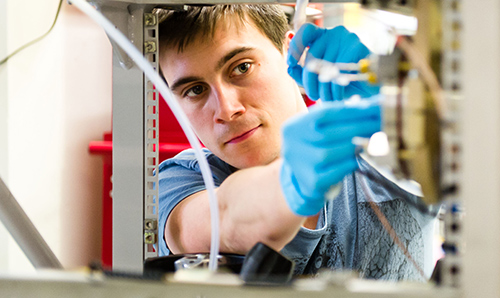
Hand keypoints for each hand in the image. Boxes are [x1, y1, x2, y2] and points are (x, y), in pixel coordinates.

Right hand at [280, 99, 380, 215]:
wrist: (303, 179)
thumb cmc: (316, 147)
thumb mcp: (320, 128)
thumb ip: (340, 116)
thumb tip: (374, 104)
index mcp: (292, 128)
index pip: (323, 113)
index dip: (349, 110)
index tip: (372, 107)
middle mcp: (291, 146)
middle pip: (327, 134)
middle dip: (357, 127)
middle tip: (378, 123)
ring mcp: (300, 166)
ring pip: (328, 153)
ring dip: (352, 146)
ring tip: (368, 140)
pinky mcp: (312, 183)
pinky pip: (334, 172)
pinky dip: (348, 164)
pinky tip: (356, 159)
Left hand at [287, 23, 379, 101]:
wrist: (370, 90)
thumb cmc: (344, 82)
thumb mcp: (319, 78)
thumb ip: (301, 72)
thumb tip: (289, 67)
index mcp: (323, 36)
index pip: (305, 32)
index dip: (295, 47)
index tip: (291, 63)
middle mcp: (334, 33)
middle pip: (312, 56)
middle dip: (309, 81)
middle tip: (313, 95)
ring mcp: (346, 39)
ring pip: (324, 67)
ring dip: (323, 89)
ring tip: (327, 98)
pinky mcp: (357, 48)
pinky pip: (338, 73)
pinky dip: (335, 90)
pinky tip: (337, 97)